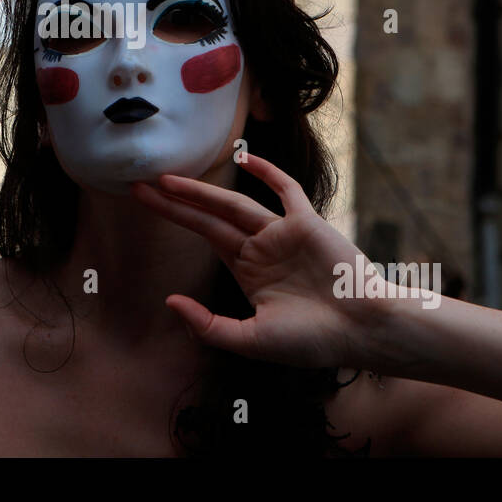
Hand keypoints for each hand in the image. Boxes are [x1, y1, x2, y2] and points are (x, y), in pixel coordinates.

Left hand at [131, 152, 393, 369]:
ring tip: (168, 178)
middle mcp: (261, 249)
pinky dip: (268, 173)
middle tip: (139, 184)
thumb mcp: (251, 340)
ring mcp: (283, 234)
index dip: (173, 217)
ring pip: (236, 204)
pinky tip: (245, 159)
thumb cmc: (312, 342)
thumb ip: (208, 326)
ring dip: (203, 190)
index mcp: (248, 273)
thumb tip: (169, 302)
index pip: (203, 236)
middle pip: (210, 217)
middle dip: (175, 201)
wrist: (362, 331)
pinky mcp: (307, 224)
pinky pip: (286, 191)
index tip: (143, 202)